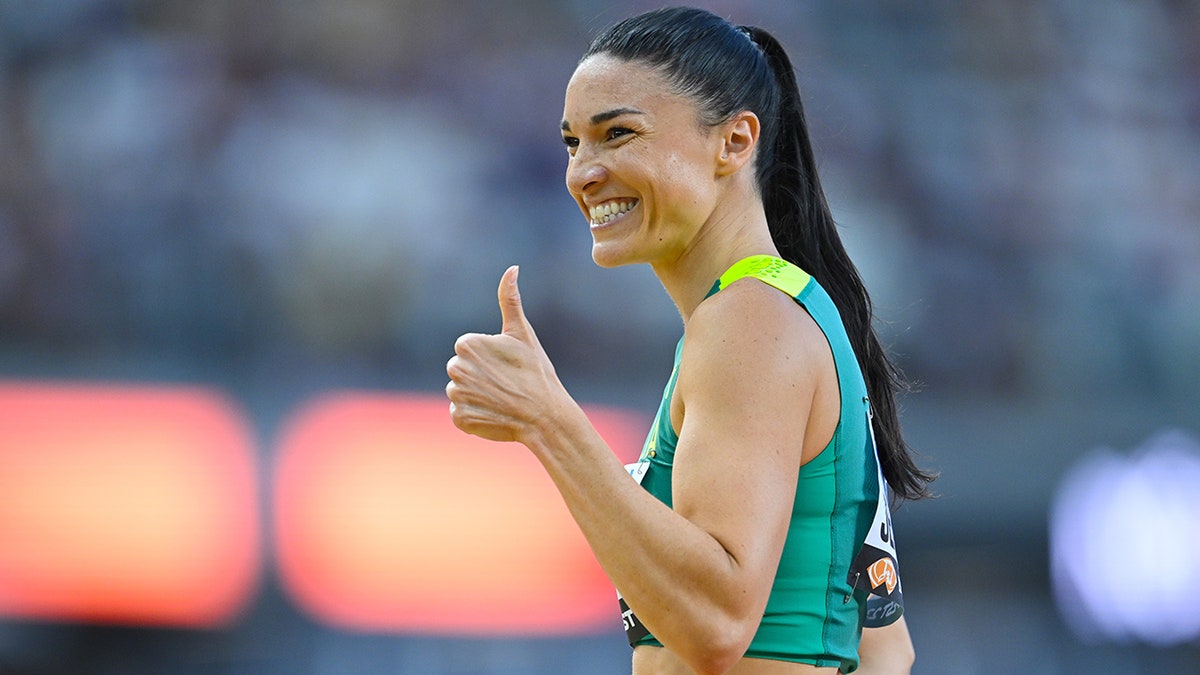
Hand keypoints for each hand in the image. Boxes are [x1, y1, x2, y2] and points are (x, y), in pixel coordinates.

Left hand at [446, 266, 561, 442]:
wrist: (545, 416)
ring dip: (477, 396)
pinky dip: (475, 415)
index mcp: (467, 345)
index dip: (488, 358)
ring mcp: (457, 395)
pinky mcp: (460, 418)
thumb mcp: (523, 333)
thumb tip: (512, 268)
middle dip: (479, 375)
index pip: (468, 350)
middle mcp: (456, 369)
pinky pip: (462, 413)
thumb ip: (510, 300)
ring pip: (461, 391)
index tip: (506, 366)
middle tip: (505, 383)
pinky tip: (495, 414)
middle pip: (462, 370)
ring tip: (501, 399)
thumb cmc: (536, 372)